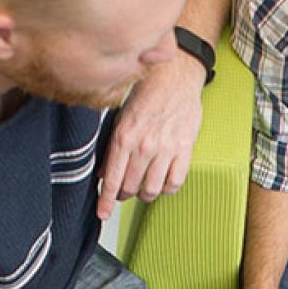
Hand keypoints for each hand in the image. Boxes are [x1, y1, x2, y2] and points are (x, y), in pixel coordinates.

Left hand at [96, 55, 207, 219]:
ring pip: (152, 189)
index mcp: (123, 136)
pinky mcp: (184, 149)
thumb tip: (105, 171)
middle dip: (124, 195)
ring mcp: (165, 149)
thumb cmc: (148, 91)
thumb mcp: (121, 116)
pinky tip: (163, 182)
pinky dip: (167, 188)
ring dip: (145, 194)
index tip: (103, 213)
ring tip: (143, 188)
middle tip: (124, 193)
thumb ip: (113, 146)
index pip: (112, 179)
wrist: (175, 75)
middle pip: (131, 187)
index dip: (106, 200)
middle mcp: (143, 146)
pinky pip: (175, 182)